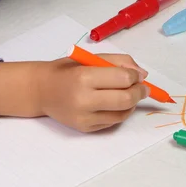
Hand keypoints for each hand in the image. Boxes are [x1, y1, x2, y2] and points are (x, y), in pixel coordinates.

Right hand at [0, 54, 148, 132]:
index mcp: (85, 77)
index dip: (135, 77)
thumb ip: (118, 62)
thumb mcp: (90, 57)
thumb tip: (142, 74)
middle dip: (140, 92)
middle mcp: (84, 99)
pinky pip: (112, 122)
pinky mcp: (85, 128)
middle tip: (143, 87)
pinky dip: (120, 112)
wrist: (42, 90)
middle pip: (125, 99)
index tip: (138, 75)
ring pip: (122, 114)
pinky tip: (114, 103)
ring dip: (132, 104)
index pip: (122, 79)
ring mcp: (84, 117)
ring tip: (128, 94)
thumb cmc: (67, 70)